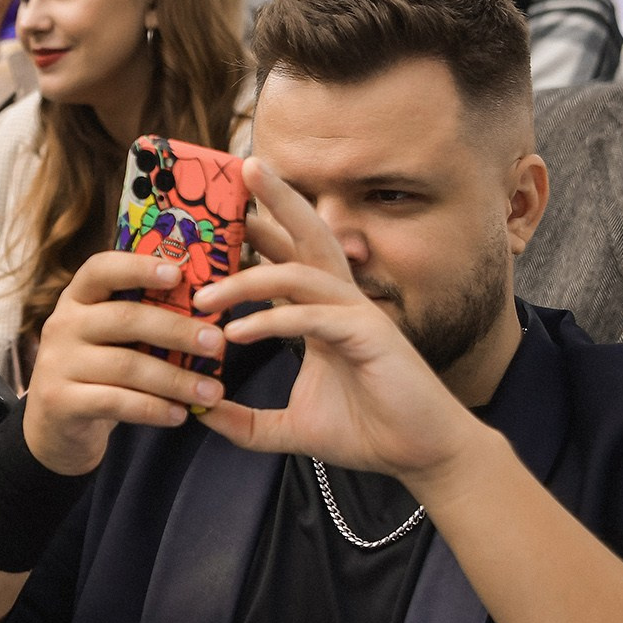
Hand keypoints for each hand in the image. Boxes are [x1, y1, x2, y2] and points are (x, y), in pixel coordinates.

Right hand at [22, 248, 218, 474]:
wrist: (54, 425)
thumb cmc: (98, 372)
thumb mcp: (110, 338)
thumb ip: (142, 319)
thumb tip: (209, 311)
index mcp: (77, 298)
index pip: (101, 269)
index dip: (138, 267)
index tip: (178, 273)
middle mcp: (63, 325)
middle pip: (124, 318)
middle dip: (177, 330)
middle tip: (217, 343)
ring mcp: (57, 364)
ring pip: (126, 366)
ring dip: (175, 379)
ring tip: (211, 391)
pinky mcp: (60, 401)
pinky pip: (116, 402)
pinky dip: (153, 409)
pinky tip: (180, 414)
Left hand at [190, 159, 489, 482]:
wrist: (420, 455)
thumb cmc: (367, 431)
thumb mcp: (291, 428)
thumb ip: (247, 421)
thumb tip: (204, 417)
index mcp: (322, 312)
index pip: (287, 258)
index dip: (258, 233)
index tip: (217, 214)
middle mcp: (341, 303)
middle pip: (308, 236)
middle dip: (276, 201)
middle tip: (242, 168)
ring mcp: (358, 316)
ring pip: (301, 274)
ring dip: (248, 280)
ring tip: (203, 298)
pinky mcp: (370, 337)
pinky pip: (314, 317)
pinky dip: (274, 321)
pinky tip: (239, 334)